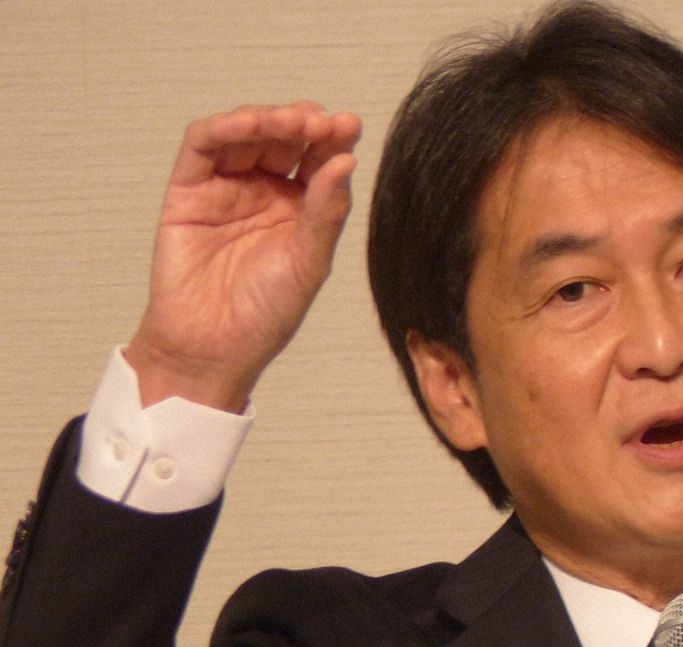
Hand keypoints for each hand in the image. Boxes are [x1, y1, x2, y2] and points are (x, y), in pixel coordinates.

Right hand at [125, 103, 362, 411]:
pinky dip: (224, 127)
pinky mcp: (188, 190)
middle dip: (305, 123)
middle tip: (325, 122)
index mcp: (300, 207)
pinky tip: (250, 124)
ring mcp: (226, 187)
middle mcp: (264, 191)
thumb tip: (347, 158)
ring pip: (246, 133)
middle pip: (284, 138)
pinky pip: (203, 146)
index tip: (351, 125)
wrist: (213, 349)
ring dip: (270, 119)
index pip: (319, 160)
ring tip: (295, 121)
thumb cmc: (266, 313)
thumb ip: (326, 211)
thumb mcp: (309, 262)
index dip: (334, 139)